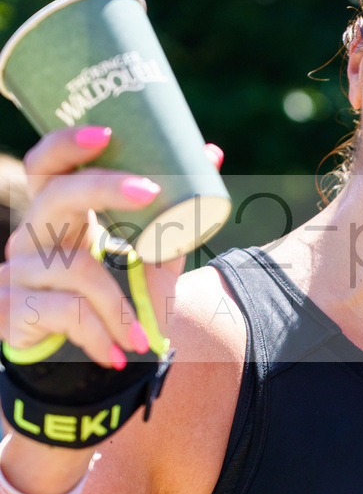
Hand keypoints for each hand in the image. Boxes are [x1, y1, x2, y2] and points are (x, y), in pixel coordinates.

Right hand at [1, 128, 223, 367]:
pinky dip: (102, 334)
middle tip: (150, 191)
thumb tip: (212, 152)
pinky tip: (118, 352)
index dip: (69, 144)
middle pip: (59, 195)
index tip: (107, 133)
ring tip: (144, 336)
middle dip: (105, 188)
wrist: (99, 360)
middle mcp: (33, 236)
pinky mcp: (12, 309)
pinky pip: (67, 312)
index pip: (50, 166)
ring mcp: (17, 272)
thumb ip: (178, 214)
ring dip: (120, 307)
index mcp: (62, 215)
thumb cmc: (125, 299)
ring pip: (79, 270)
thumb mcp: (153, 256)